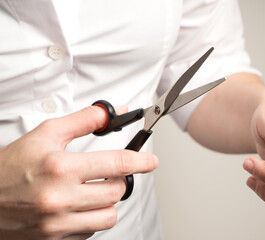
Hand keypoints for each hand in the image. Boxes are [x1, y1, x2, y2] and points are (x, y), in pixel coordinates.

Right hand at [0, 105, 158, 238]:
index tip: (151, 161)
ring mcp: (58, 224)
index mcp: (60, 168)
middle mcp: (61, 199)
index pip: (117, 164)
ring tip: (92, 191)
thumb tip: (113, 113)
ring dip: (107, 201)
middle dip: (118, 180)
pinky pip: (91, 232)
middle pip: (116, 191)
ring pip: (108, 215)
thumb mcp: (46, 134)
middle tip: (108, 173)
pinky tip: (77, 206)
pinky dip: (91, 218)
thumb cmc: (10, 168)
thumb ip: (83, 120)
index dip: (141, 161)